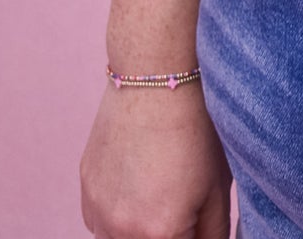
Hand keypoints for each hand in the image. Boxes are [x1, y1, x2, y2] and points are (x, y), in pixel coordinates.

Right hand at [80, 84, 231, 238]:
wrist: (155, 80)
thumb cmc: (195, 130)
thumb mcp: (217, 187)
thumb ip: (214, 233)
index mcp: (159, 235)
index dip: (190, 235)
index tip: (195, 217)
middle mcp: (121, 232)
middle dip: (166, 233)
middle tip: (181, 199)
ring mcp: (97, 213)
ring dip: (138, 231)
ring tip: (161, 190)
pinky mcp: (85, 192)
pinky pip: (99, 222)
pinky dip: (117, 215)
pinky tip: (139, 181)